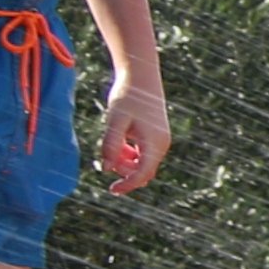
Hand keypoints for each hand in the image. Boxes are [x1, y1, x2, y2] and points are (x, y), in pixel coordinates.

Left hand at [98, 72, 170, 194]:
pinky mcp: (156, 136)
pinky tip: (121, 139)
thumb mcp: (115, 121)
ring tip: (114, 142)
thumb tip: (106, 169)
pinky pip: (143, 154)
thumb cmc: (127, 98)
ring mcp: (160, 140)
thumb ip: (111, 145)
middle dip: (124, 170)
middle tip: (106, 156)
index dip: (127, 185)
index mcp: (154, 143)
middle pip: (143, 171)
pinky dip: (130, 153)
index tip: (112, 190)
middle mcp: (162, 144)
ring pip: (142, 163)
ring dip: (125, 161)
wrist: (141, 78)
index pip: (143, 174)